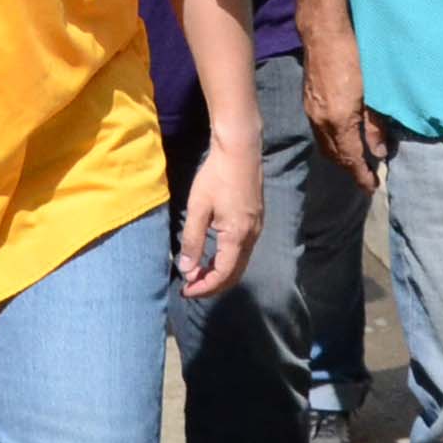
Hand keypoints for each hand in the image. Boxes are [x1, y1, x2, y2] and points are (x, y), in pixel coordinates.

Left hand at [178, 128, 265, 299]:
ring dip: (220, 274)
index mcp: (237, 235)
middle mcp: (251, 236)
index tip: (186, 291)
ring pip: (240, 263)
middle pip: (235, 274)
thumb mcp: (198, 208)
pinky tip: (213, 257)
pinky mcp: (255, 221)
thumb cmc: (216, 177)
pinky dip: (228, 261)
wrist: (240, 151)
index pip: (223, 274)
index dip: (204, 287)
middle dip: (213, 285)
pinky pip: (243, 251)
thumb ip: (192, 240)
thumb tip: (187, 269)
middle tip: (191, 289)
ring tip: (198, 275)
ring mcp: (256, 229)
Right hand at [302, 27, 384, 189]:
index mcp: (338, 122)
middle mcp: (320, 121)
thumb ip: (375, 125)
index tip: (373, 187)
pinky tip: (342, 135)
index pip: (351, 159)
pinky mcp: (308, 101)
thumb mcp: (372, 93)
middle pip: (335, 156)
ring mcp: (311, 111)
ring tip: (356, 159)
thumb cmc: (353, 57)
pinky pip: (319, 131)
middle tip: (366, 176)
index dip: (362, 176)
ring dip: (340, 155)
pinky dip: (332, 141)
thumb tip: (379, 152)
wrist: (323, 31)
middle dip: (350, 169)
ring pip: (325, 144)